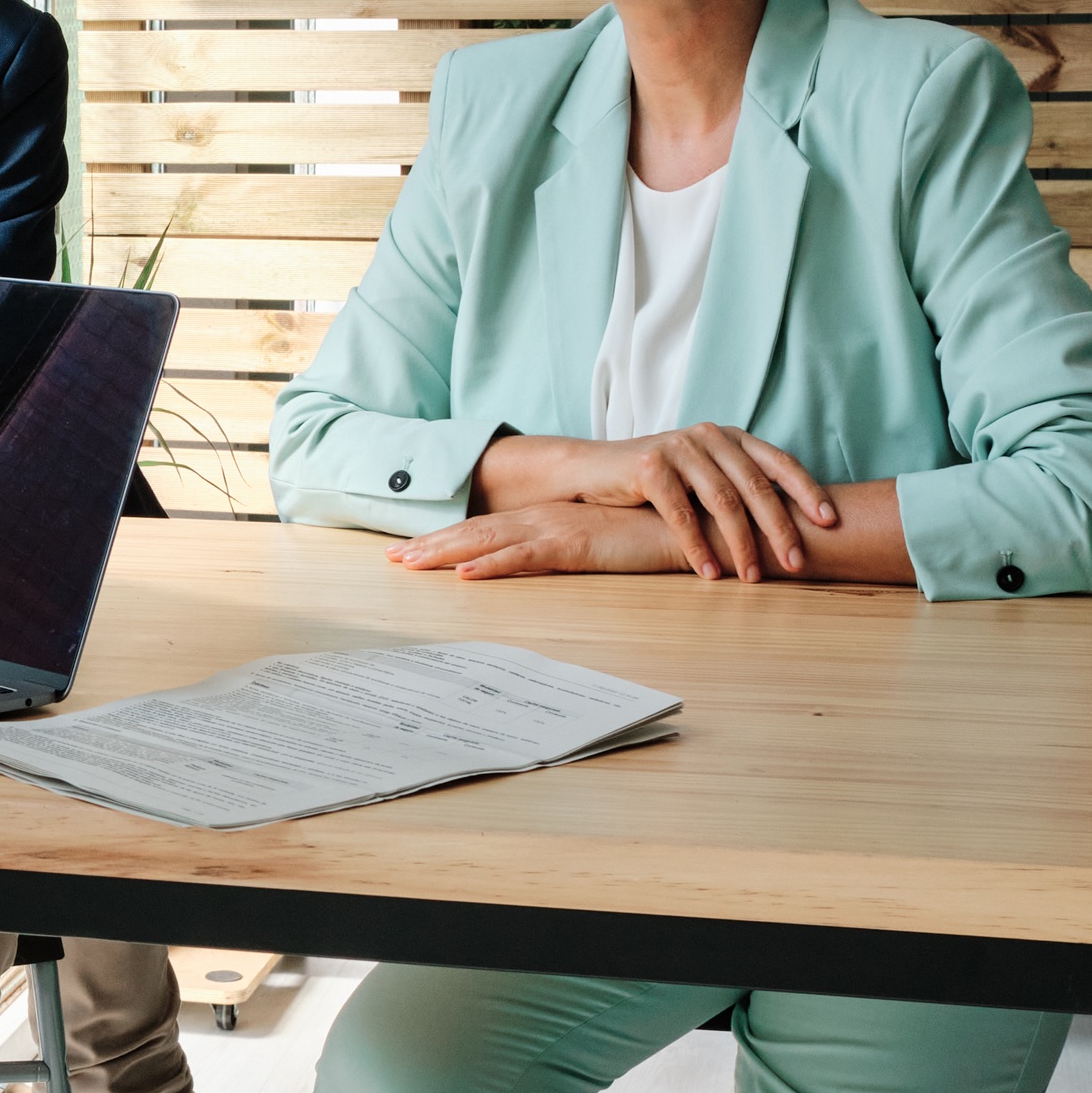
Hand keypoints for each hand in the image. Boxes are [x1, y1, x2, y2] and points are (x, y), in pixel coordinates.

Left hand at [388, 503, 688, 578]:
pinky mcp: (579, 545)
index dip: (448, 538)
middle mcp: (547, 519)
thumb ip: (574, 553)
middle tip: (392, 556)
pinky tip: (464, 574)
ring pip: (489, 541)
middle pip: (476, 531)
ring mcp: (559, 529)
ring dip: (445, 552)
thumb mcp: (604, 548)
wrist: (699, 527)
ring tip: (409, 562)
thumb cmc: (656, 538)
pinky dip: (493, 564)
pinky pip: (527, 557)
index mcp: (551, 518)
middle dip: (431, 543)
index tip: (414, 549)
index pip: (488, 528)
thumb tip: (548, 568)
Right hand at [481, 425, 833, 581]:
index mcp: (729, 438)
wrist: (590, 472)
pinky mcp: (649, 466)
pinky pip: (681, 513)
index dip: (808, 490)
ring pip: (722, 501)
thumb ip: (737, 487)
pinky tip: (707, 572)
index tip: (831, 522)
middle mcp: (708, 436)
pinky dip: (696, 546)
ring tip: (750, 577)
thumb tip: (790, 527)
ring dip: (740, 544)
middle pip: (755, 486)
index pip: (779, 462)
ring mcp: (678, 448)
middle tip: (795, 563)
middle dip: (779, 529)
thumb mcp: (702, 477)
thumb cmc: (654, 483)